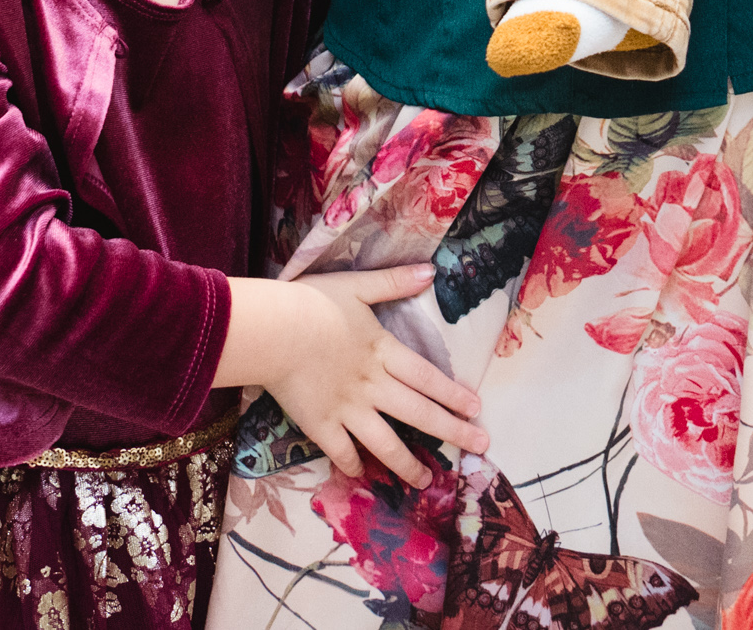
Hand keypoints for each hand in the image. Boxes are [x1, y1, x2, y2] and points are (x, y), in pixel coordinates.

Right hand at [219, 265, 489, 484]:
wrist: (272, 331)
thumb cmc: (312, 303)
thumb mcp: (357, 286)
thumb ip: (394, 282)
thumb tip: (431, 271)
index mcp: (384, 352)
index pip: (428, 378)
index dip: (454, 395)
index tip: (477, 410)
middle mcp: (372, 385)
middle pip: (419, 413)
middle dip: (452, 431)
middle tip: (479, 447)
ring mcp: (347, 409)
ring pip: (386, 443)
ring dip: (409, 464)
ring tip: (426, 481)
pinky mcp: (320, 425)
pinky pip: (342, 451)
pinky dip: (353, 464)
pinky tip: (362, 472)